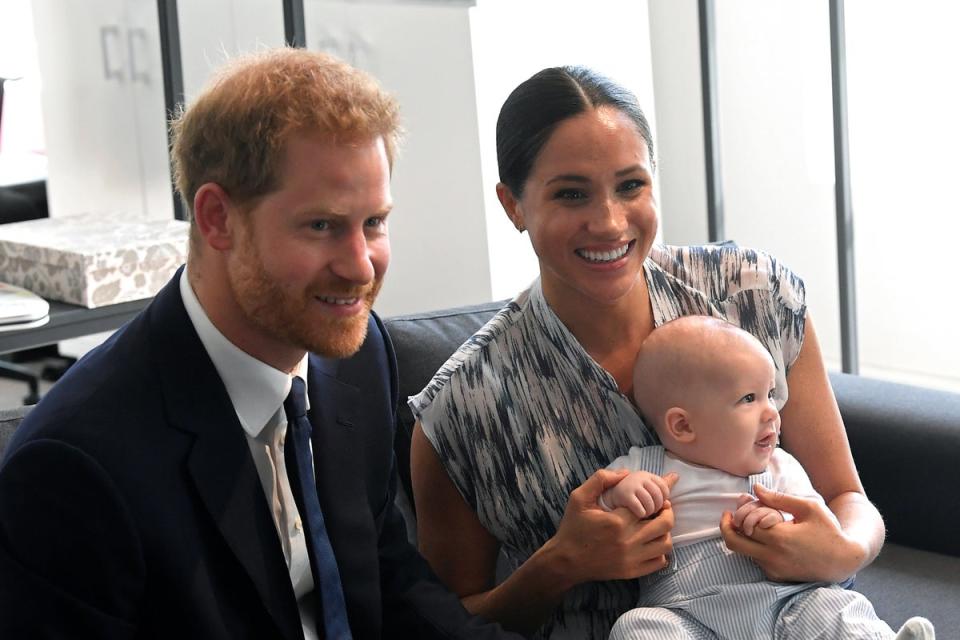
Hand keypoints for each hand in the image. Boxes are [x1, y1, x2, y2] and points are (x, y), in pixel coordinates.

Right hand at [547, 469, 674, 586]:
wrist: (566, 561)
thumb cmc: (573, 528)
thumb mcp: (579, 497)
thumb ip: (600, 479)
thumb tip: (625, 473)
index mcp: (617, 521)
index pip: (650, 504)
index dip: (658, 497)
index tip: (660, 494)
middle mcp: (628, 541)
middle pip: (665, 524)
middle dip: (667, 512)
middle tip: (661, 507)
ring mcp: (632, 559)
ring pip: (666, 544)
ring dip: (665, 532)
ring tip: (656, 525)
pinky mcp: (632, 572)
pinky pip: (659, 562)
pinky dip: (661, 552)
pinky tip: (651, 543)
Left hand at [720, 484, 865, 582]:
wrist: (844, 560)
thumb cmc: (828, 530)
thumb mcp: (808, 507)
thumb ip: (779, 498)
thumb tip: (755, 489)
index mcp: (780, 538)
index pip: (744, 524)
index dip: (740, 511)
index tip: (742, 502)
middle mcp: (773, 557)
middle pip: (733, 543)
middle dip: (726, 527)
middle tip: (728, 516)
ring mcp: (774, 569)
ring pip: (743, 552)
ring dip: (742, 537)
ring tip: (753, 523)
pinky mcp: (777, 577)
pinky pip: (756, 561)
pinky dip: (754, 548)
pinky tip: (765, 537)